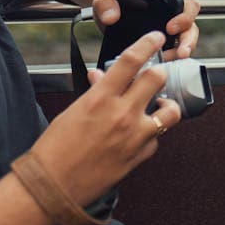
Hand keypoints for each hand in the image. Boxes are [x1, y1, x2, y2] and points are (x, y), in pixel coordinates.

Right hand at [29, 32, 180, 206]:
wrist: (53, 187)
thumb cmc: (55, 149)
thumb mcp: (72, 112)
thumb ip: (95, 92)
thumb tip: (102, 76)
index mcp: (100, 99)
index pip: (131, 61)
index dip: (148, 44)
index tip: (156, 37)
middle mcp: (122, 114)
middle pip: (157, 79)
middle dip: (159, 73)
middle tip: (156, 76)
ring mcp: (135, 136)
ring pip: (171, 111)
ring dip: (167, 106)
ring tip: (158, 106)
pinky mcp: (141, 155)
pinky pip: (158, 139)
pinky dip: (151, 135)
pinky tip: (139, 136)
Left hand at [92, 0, 200, 58]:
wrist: (109, 16)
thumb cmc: (112, 4)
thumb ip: (106, 2)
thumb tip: (111, 17)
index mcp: (168, 2)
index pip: (189, 7)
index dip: (184, 17)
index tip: (170, 27)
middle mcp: (174, 19)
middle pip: (191, 29)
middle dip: (188, 42)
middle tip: (180, 52)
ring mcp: (170, 35)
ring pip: (185, 45)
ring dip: (179, 55)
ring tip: (168, 62)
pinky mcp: (162, 49)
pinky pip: (171, 56)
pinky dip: (166, 62)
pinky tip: (156, 67)